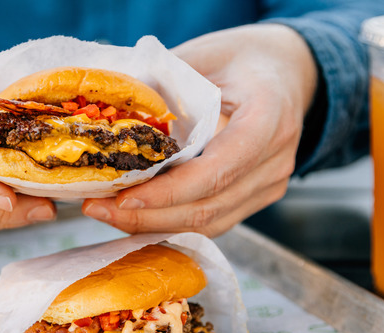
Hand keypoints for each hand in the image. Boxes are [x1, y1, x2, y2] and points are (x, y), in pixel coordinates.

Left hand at [82, 24, 317, 235]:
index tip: (124, 198)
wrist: (285, 71)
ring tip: (107, 215)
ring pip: (209, 223)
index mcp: (268, 118)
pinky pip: (213, 221)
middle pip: (208, 207)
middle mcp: (275, 160)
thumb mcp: (204, 55)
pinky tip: (135, 216)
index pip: (216, 170)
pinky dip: (171, 222)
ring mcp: (270, 184)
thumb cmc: (243, 58)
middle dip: (148, 216)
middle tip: (98, 209)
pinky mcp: (258, 197)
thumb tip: (110, 116)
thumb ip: (164, 85)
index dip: (169, 192)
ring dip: (154, 225)